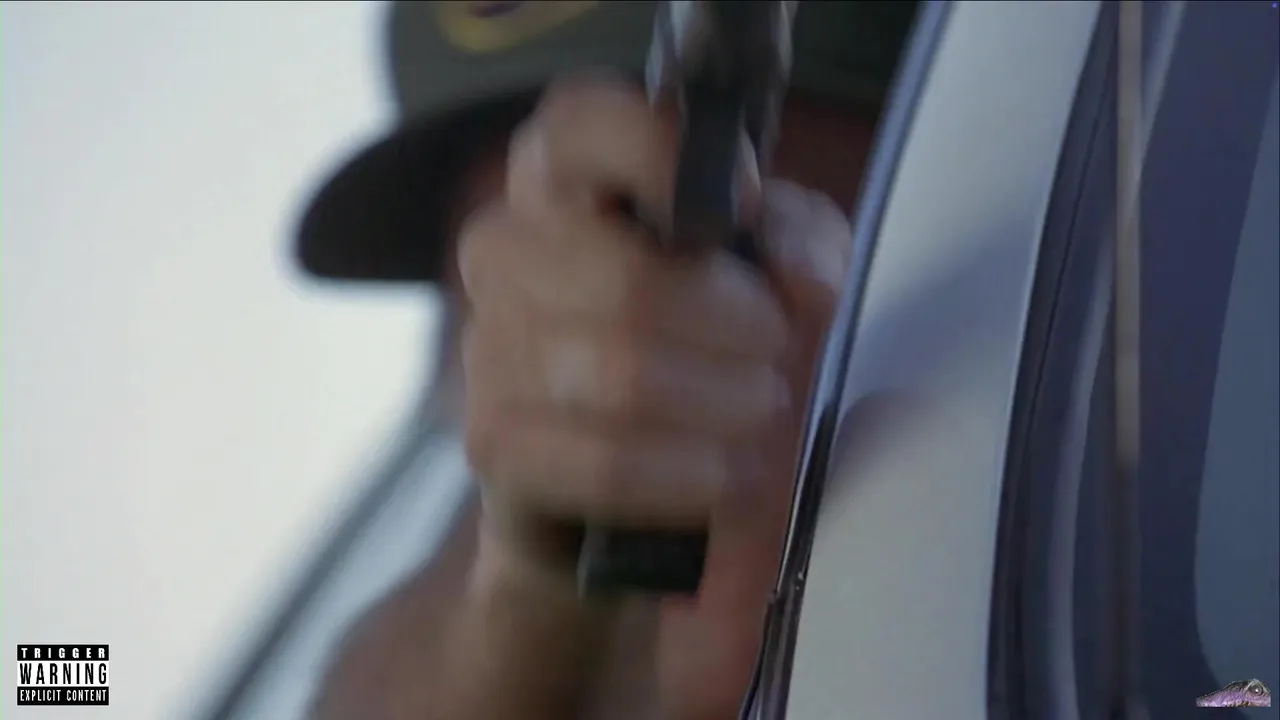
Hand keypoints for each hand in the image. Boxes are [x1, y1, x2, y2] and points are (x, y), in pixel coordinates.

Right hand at [457, 75, 851, 716]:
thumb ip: (800, 246)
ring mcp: (488, 348)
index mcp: (566, 181)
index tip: (741, 202)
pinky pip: (603, 461)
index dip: (657, 152)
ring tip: (760, 409)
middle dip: (732, 324)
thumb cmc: (711, 354)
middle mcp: (507, 251)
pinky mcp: (494, 442)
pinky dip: (686, 472)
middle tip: (776, 348)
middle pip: (623, 276)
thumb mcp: (781, 277)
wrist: (644, 489)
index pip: (579, 123)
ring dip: (720, 401)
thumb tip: (795, 271)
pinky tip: (725, 472)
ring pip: (618, 373)